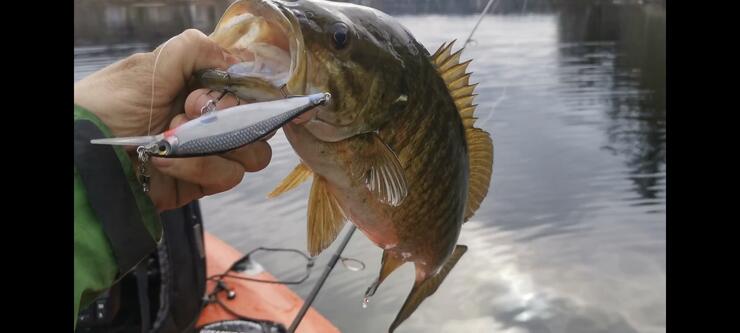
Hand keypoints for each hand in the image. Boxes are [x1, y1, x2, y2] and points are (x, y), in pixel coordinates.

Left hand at [74, 29, 272, 210]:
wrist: (87, 151)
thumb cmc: (113, 103)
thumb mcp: (155, 65)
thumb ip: (197, 49)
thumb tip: (236, 61)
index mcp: (204, 90)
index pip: (251, 92)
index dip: (241, 92)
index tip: (210, 90)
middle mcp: (213, 121)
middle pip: (259, 125)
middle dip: (230, 117)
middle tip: (189, 110)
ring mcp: (211, 154)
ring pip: (252, 155)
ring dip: (215, 144)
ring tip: (173, 136)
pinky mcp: (202, 182)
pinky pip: (227, 176)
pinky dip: (199, 166)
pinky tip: (166, 159)